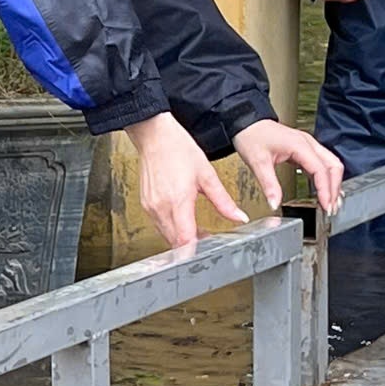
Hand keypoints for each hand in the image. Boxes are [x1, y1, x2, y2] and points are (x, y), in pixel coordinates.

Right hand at [124, 112, 246, 247]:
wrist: (155, 136)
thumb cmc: (178, 149)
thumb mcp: (208, 175)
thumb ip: (224, 201)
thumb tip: (239, 216)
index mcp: (178, 200)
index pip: (185, 239)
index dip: (196, 249)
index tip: (208, 249)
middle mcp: (161, 207)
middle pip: (175, 242)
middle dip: (192, 245)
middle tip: (208, 238)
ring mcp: (151, 207)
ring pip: (166, 235)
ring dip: (181, 238)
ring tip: (197, 229)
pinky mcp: (146, 205)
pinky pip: (158, 225)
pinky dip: (171, 228)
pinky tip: (182, 219)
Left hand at [233, 118, 344, 214]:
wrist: (246, 123)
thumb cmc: (251, 136)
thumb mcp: (258, 163)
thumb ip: (269, 185)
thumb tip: (275, 204)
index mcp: (300, 145)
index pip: (321, 170)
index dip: (326, 190)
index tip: (326, 206)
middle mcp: (308, 143)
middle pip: (333, 166)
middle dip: (334, 188)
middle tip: (330, 208)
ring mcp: (308, 145)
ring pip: (331, 164)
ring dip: (333, 183)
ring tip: (330, 203)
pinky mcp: (305, 149)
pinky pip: (322, 163)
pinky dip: (326, 178)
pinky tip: (324, 190)